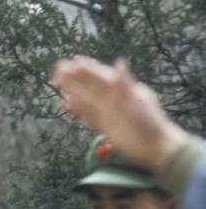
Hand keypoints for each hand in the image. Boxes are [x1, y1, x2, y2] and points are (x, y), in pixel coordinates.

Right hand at [51, 57, 185, 170]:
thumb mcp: (138, 99)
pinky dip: (75, 108)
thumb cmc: (149, 121)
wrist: (153, 147)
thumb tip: (119, 62)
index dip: (87, 68)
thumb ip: (125, 83)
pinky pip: (85, 114)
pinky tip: (65, 103)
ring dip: (71, 90)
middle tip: (57, 69)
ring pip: (85, 98)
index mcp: (121, 89)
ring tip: (56, 83)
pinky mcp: (101, 124)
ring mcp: (105, 111)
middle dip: (74, 77)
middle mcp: (111, 98)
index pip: (101, 75)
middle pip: (89, 85)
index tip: (72, 62)